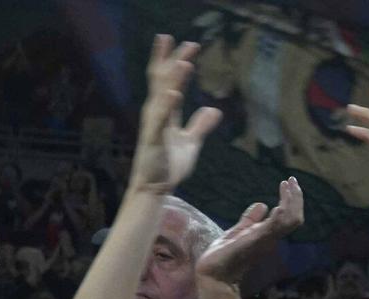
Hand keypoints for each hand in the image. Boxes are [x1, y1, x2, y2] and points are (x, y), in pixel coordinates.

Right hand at [128, 36, 221, 196]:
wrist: (156, 186)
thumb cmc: (169, 165)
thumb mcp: (191, 142)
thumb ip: (200, 125)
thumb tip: (214, 110)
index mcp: (166, 112)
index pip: (171, 81)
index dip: (178, 62)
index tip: (188, 45)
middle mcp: (157, 113)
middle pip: (164, 80)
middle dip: (174, 60)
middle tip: (185, 41)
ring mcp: (154, 124)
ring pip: (162, 95)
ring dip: (173, 79)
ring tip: (184, 62)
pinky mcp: (155, 138)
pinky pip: (161, 120)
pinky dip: (167, 106)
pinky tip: (174, 93)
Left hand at [196, 177, 303, 286]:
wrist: (214, 273)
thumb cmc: (224, 255)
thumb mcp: (238, 231)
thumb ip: (250, 219)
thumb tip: (262, 205)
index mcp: (267, 234)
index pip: (288, 216)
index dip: (291, 200)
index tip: (287, 183)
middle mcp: (271, 237)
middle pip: (294, 217)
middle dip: (296, 198)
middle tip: (292, 180)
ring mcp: (266, 240)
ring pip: (291, 220)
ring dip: (292, 201)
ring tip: (288, 184)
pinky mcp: (257, 240)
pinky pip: (277, 225)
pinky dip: (281, 211)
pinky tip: (277, 200)